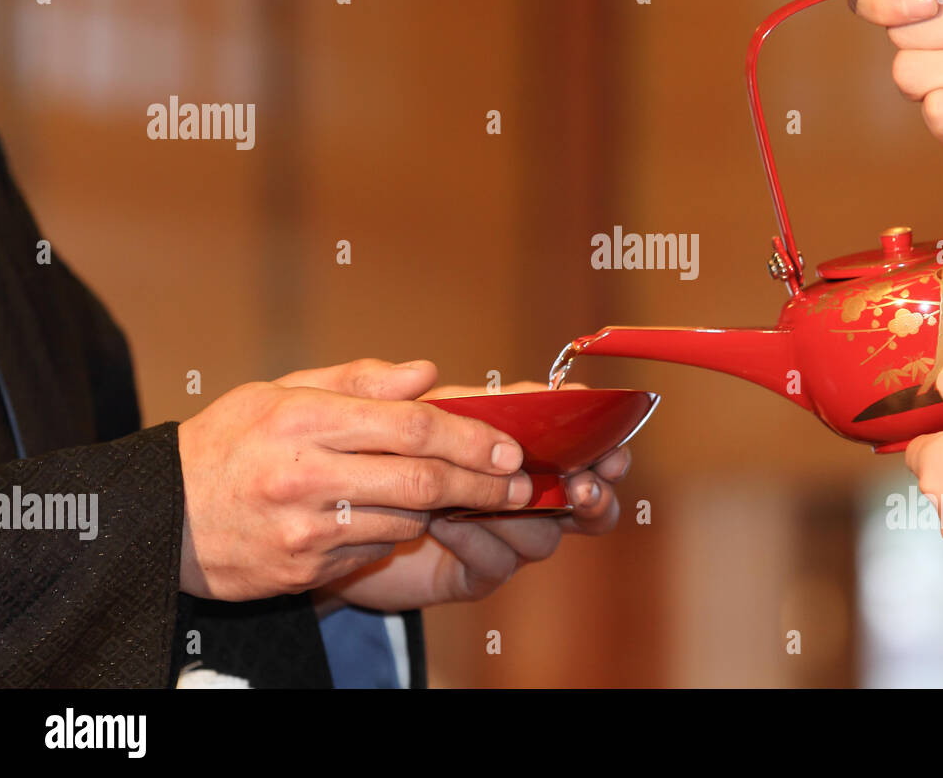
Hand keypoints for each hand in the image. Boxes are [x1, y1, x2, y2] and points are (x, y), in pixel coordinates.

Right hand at [177, 359, 532, 600]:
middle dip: (483, 485)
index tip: (510, 448)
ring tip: (455, 495)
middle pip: (422, 482)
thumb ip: (360, 380)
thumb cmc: (228, 442)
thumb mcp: (281, 391)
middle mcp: (306, 475)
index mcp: (305, 419)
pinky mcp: (303, 571)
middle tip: (520, 486)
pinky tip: (389, 516)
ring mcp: (304, 531)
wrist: (159, 517)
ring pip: (405, 520)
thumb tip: (427, 373)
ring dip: (440, 509)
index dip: (472, 439)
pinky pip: (374, 549)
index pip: (412, 426)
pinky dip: (394, 532)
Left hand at [317, 381, 630, 611]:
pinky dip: (477, 541)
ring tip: (485, 497)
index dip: (600, 442)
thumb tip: (424, 369)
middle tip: (581, 485)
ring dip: (520, 515)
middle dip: (593, 493)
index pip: (575, 443)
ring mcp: (500, 535)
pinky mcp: (474, 572)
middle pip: (585, 499)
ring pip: (543, 534)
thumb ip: (396, 391)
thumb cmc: (365, 462)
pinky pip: (497, 563)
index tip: (610, 441)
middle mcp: (517, 492)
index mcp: (512, 446)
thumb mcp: (375, 418)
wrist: (332, 527)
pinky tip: (445, 525)